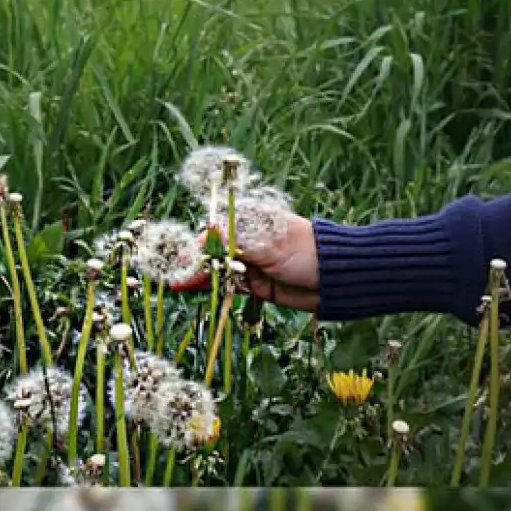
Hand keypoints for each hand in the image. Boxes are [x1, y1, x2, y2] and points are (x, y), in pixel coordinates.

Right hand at [169, 213, 319, 311]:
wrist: (334, 280)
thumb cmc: (304, 251)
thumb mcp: (269, 244)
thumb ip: (236, 242)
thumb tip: (207, 230)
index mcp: (252, 220)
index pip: (217, 229)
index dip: (198, 244)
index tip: (183, 258)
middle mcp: (249, 238)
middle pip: (215, 250)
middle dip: (196, 263)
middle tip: (176, 278)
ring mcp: (252, 261)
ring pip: (220, 269)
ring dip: (203, 277)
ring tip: (180, 286)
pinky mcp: (256, 282)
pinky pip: (231, 284)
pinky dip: (217, 288)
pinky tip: (199, 290)